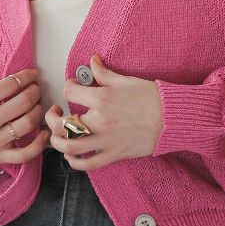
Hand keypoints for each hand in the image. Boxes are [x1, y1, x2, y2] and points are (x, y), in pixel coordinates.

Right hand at [0, 68, 49, 174]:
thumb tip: (18, 83)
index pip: (9, 84)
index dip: (26, 77)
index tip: (32, 75)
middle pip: (23, 102)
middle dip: (35, 92)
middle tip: (36, 89)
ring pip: (28, 123)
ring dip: (38, 112)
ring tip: (38, 106)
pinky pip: (27, 153)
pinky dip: (40, 144)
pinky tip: (44, 134)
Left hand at [43, 54, 163, 170]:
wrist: (172, 119)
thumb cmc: (152, 98)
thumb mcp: (126, 81)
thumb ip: (104, 73)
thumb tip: (92, 61)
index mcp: (102, 99)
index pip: (70, 92)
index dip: (68, 87)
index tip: (73, 87)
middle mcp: (100, 121)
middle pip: (61, 124)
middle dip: (52, 118)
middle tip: (55, 113)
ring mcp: (105, 141)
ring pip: (68, 146)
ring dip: (57, 141)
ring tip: (58, 135)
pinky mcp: (113, 155)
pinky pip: (87, 164)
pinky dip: (74, 162)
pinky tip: (71, 154)